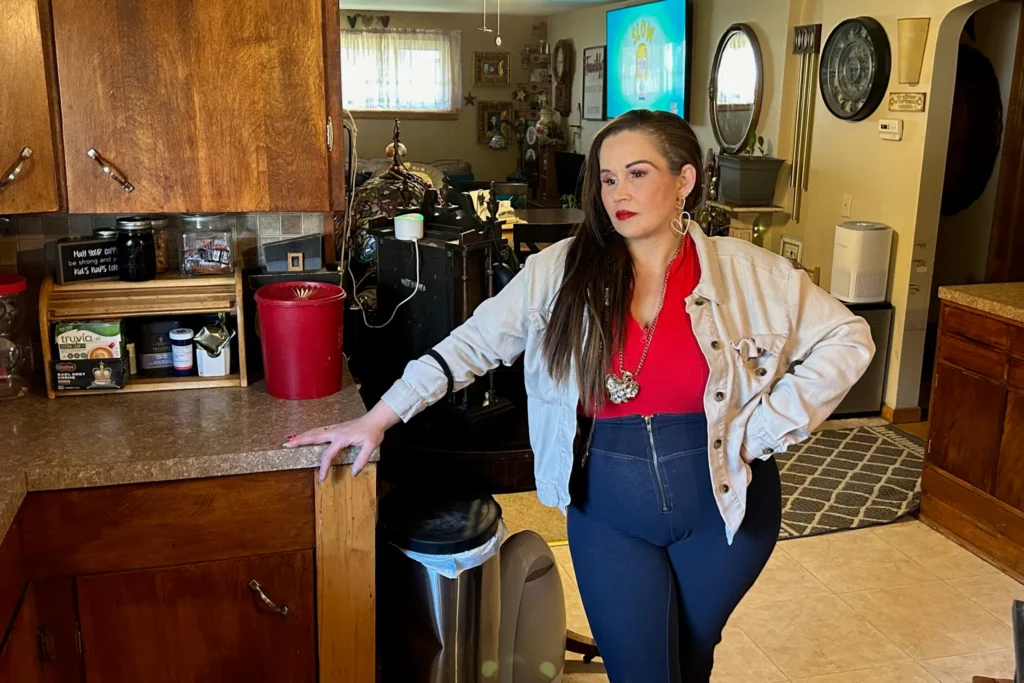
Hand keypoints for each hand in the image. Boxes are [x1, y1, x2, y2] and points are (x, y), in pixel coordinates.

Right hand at [284, 402, 398, 480]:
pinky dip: (310, 433)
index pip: (328, 454)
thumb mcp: (371, 447)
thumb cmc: (373, 433)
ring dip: (302, 436)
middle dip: (300, 441)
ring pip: (315, 432)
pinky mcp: (336, 428)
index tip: (322, 478)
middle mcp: (335, 432)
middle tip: (287, 446)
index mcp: (342, 438)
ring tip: (290, 440)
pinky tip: (306, 435)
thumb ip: (361, 460)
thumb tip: (353, 473)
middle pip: (314, 437)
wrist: (376, 419)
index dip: (324, 467)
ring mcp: (335, 428)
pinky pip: (320, 430)